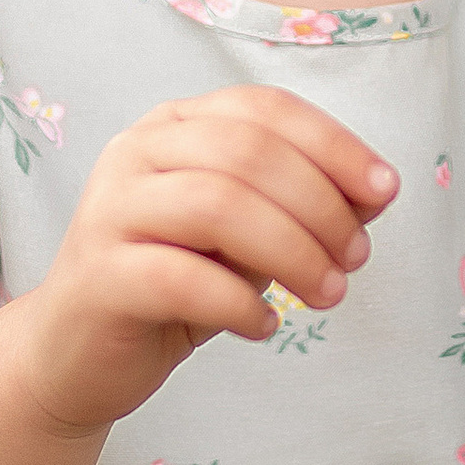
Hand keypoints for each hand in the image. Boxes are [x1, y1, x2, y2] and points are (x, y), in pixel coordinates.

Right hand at [8, 84, 397, 434]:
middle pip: (246, 153)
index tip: (386, 191)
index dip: (334, 145)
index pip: (264, 109)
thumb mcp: (250, 238)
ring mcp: (109, 210)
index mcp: (174, 125)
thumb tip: (376, 191)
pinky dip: (240, 303)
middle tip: (354, 260)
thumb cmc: (175, 284)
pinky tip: (263, 325)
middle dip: (320, 206)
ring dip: (292, 251)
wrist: (78, 355)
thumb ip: (304, 205)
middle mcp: (135, 152)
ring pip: (217, 205)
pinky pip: (182, 278)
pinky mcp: (97, 276)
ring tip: (326, 294)